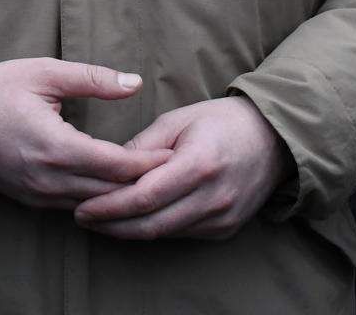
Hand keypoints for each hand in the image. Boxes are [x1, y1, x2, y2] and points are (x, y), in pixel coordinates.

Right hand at [0, 58, 170, 209]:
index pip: (115, 165)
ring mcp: (36, 194)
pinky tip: (117, 189)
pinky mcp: (29, 200)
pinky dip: (98, 199)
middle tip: (177, 171)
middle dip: (143, 182)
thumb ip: (92, 79)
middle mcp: (47, 178)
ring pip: (93, 204)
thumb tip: (134, 82)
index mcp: (53, 146)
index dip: (148, 162)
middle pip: (109, 191)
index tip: (175, 153)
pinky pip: (73, 206)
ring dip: (122, 195)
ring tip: (154, 182)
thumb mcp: (44, 73)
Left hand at [73, 97, 288, 240]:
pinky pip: (180, 234)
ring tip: (100, 220)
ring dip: (128, 230)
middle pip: (150, 224)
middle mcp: (213, 197)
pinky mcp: (226, 229)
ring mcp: (222, 217)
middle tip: (82, 218)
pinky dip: (154, 228)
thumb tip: (105, 168)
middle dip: (111, 225)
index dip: (109, 206)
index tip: (82, 207)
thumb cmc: (221, 121)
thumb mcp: (178, 120)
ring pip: (163, 234)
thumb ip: (141, 146)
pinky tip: (132, 221)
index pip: (144, 197)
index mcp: (199, 164)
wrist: (273, 138)